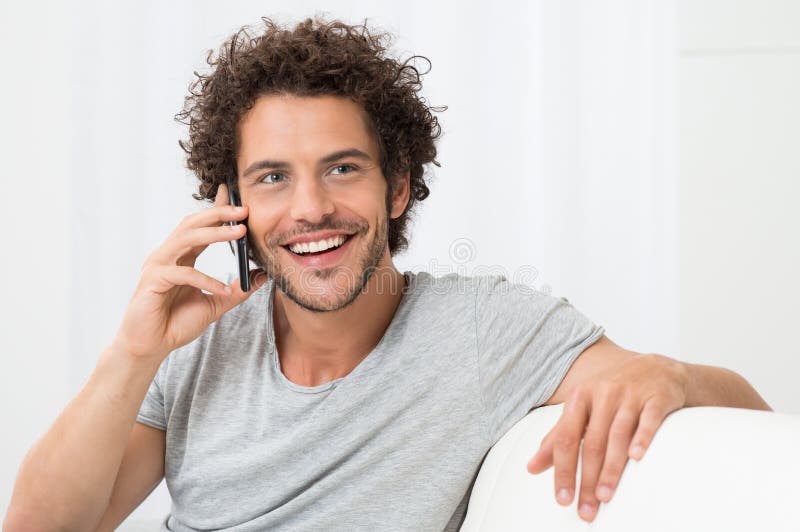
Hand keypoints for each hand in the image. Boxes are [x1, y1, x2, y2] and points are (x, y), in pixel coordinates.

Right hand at [113, 183, 265, 361]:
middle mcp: (167, 256)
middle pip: (192, 225)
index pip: (200, 227)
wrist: (151, 347)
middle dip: (218, 214)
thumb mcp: (215, 304)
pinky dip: (205, 279)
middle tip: (243, 211)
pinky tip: (222, 288)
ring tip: (240, 232)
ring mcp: (157, 266)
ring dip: (215, 234)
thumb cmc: (176, 324)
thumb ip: (237, 290)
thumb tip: (262, 275)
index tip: (238, 202)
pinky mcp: (152, 282)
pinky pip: (182, 274)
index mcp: (180, 258)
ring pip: (186, 240)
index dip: (217, 212)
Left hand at [526, 353, 687, 521]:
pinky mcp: (657, 398)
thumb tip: (531, 466)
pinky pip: (649, 420)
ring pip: (617, 435)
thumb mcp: (582, 409)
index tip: (562, 498)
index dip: (562, 469)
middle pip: (592, 442)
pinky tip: (637, 457)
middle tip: (586, 509)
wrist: (656, 368)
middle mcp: (603, 394)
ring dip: (611, 468)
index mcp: (580, 397)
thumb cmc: (612, 393)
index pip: (565, 438)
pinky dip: (642, 438)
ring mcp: (631, 395)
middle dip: (587, 479)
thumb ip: (558, 437)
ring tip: (604, 496)